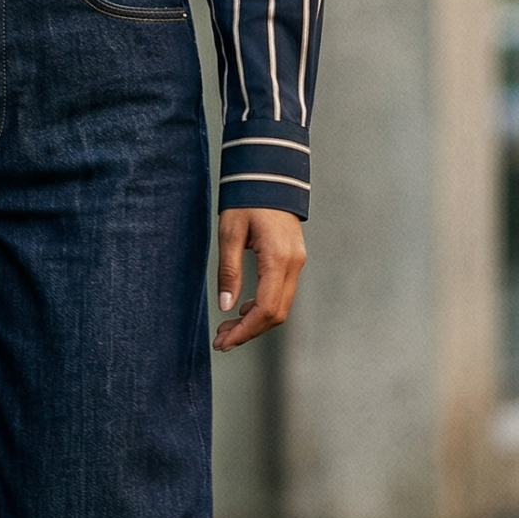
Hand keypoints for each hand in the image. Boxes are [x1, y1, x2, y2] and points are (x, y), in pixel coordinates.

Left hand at [213, 206, 305, 351]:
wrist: (270, 175)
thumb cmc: (248, 199)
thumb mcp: (229, 233)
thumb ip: (229, 271)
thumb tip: (227, 306)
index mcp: (278, 259)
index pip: (265, 309)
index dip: (245, 331)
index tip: (224, 342)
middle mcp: (293, 264)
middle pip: (276, 314)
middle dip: (248, 332)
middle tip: (221, 341)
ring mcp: (297, 262)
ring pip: (280, 306)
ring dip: (255, 322)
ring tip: (227, 328)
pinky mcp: (294, 260)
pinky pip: (282, 293)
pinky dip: (263, 307)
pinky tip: (243, 310)